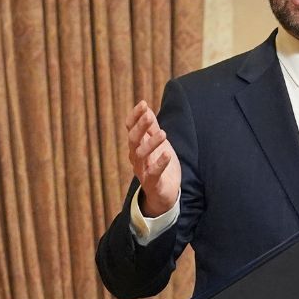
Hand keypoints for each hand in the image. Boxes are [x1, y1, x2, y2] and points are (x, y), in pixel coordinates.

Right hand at [125, 100, 179, 217]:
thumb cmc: (159, 166)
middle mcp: (136, 157)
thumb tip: (146, 108)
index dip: (135, 116)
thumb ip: (151, 128)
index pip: (131, 128)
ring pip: (140, 155)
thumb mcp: (157, 143)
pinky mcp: (152, 183)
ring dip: (151, 143)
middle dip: (140, 127)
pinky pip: (153, 173)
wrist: (163, 194)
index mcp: (137, 146)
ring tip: (163, 133)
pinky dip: (159, 164)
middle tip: (148, 116)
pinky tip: (167, 154)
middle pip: (133, 140)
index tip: (143, 104)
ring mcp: (142, 171)